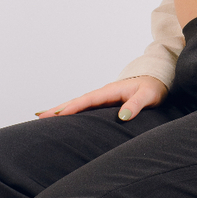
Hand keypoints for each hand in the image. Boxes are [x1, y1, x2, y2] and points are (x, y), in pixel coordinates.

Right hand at [36, 76, 167, 120]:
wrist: (157, 80)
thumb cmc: (153, 88)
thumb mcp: (148, 96)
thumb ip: (136, 105)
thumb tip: (122, 116)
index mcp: (110, 91)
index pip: (87, 100)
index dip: (72, 108)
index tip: (57, 115)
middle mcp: (103, 93)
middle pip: (76, 101)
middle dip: (58, 109)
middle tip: (39, 117)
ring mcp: (102, 98)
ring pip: (78, 104)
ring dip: (61, 110)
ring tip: (43, 117)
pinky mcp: (104, 103)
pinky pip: (85, 107)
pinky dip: (72, 111)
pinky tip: (64, 117)